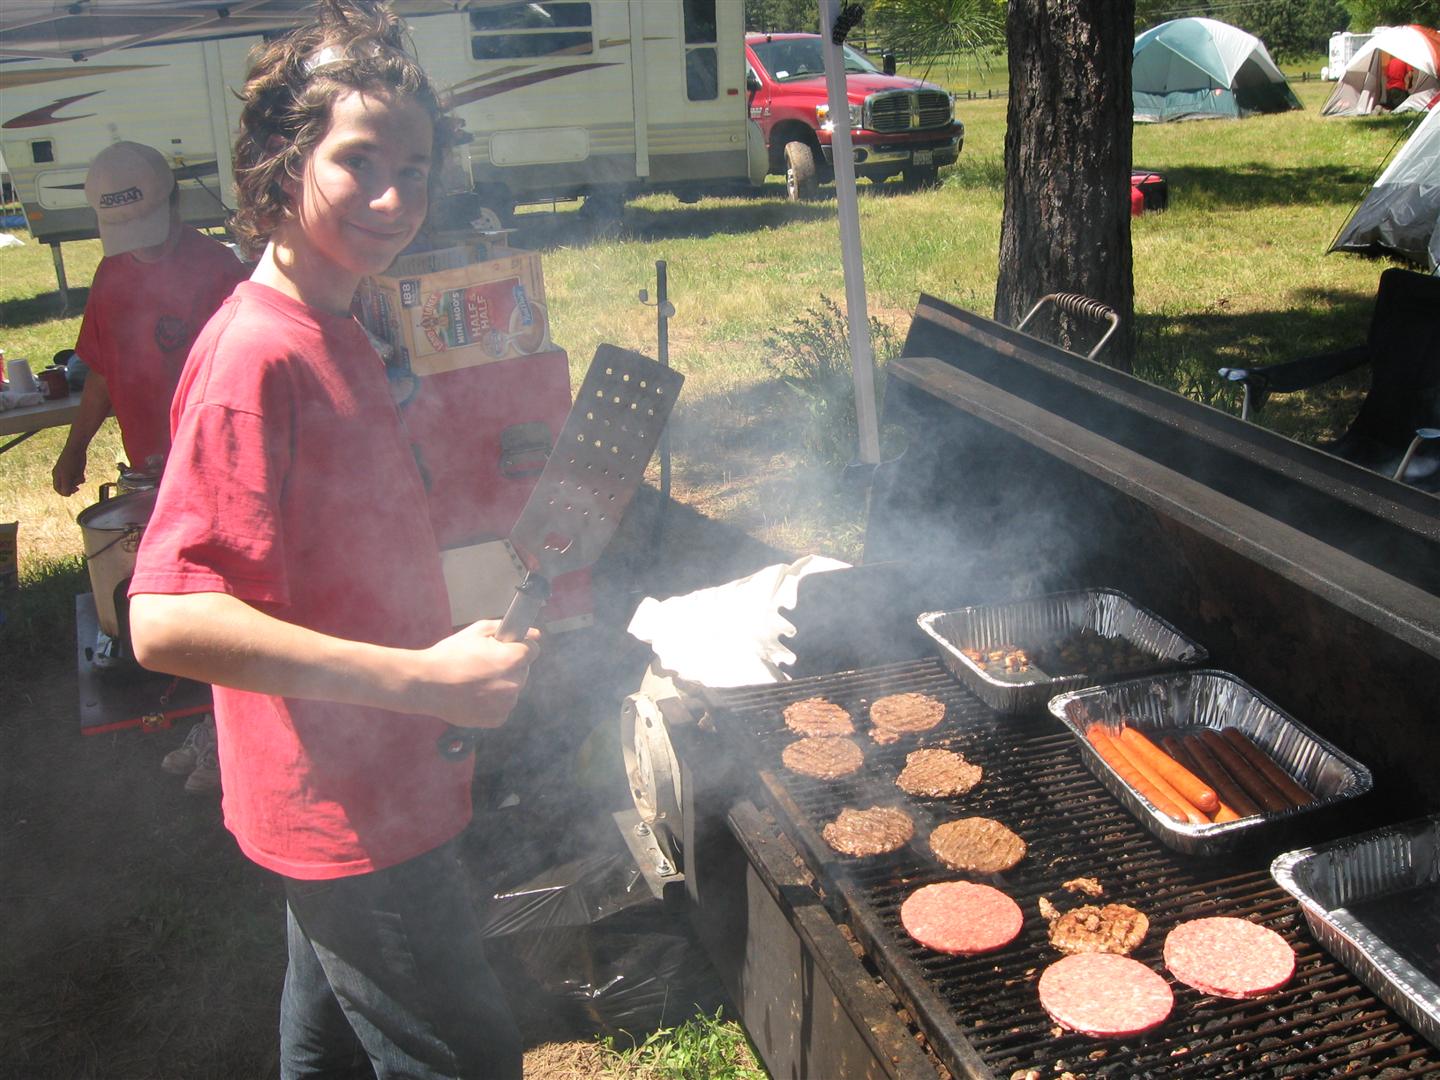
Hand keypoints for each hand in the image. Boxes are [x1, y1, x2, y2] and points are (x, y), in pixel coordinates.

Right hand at [52, 443, 87, 495]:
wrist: (77, 449)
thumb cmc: (69, 461)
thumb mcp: (67, 475)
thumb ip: (66, 485)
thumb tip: (66, 494)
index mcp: (56, 475)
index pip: (58, 489)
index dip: (64, 492)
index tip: (71, 492)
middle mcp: (62, 475)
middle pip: (67, 487)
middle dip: (72, 488)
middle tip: (77, 488)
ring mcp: (70, 473)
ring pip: (75, 483)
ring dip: (78, 482)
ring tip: (79, 475)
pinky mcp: (77, 470)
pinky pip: (80, 478)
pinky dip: (81, 478)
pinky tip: (82, 473)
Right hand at [414, 619, 540, 728]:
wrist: (426, 684)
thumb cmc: (450, 655)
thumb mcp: (477, 631)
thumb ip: (507, 630)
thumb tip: (535, 635)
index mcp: (512, 660)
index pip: (532, 651)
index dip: (518, 647)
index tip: (504, 648)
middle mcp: (514, 683)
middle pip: (522, 671)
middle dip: (509, 666)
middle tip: (483, 664)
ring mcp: (506, 704)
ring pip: (512, 690)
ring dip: (501, 685)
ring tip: (476, 681)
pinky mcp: (496, 719)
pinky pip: (502, 707)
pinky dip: (493, 702)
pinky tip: (475, 695)